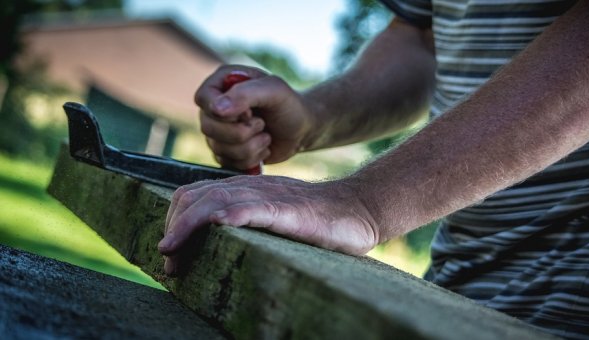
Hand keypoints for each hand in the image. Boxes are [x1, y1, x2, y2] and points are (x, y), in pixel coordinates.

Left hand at [158, 176, 378, 275]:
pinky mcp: (289, 210)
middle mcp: (251, 188)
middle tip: (168, 262)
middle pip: (196, 196)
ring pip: (217, 201)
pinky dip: (231, 215)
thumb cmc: (318, 220)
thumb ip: (247, 219)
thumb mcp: (274, 216)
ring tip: (173, 251)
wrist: (358, 207)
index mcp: (245, 190)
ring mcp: (270, 197)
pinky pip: (255, 208)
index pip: (193, 194)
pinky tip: (218, 225)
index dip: (174, 220)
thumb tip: (215, 240)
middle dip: (174, 228)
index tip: (169, 251)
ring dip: (189, 226)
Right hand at [195, 65, 315, 169]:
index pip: (203, 99)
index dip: (224, 112)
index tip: (250, 112)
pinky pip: (227, 163)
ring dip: (250, 146)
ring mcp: (218, 131)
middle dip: (241, 132)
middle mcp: (215, 106)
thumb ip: (245, 94)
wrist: (302, 130)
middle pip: (208, 127)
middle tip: (262, 124)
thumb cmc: (289, 105)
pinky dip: (251, 159)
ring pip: (218, 148)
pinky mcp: (226, 152)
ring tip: (266, 136)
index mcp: (222, 83)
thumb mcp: (274, 91)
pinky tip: (262, 147)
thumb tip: (215, 109)